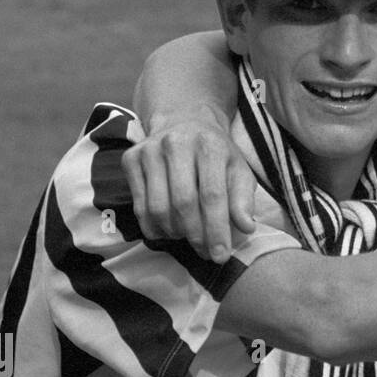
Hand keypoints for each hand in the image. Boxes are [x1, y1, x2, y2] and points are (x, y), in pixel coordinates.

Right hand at [121, 107, 256, 261]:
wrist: (185, 121)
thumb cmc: (217, 153)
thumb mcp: (238, 170)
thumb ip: (243, 198)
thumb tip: (246, 228)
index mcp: (210, 145)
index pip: (212, 195)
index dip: (216, 229)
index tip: (221, 255)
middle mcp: (177, 144)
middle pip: (183, 203)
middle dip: (196, 235)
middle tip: (206, 254)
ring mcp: (149, 150)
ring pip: (158, 207)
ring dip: (175, 233)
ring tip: (189, 239)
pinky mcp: (130, 159)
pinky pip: (139, 206)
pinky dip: (154, 227)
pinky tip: (168, 231)